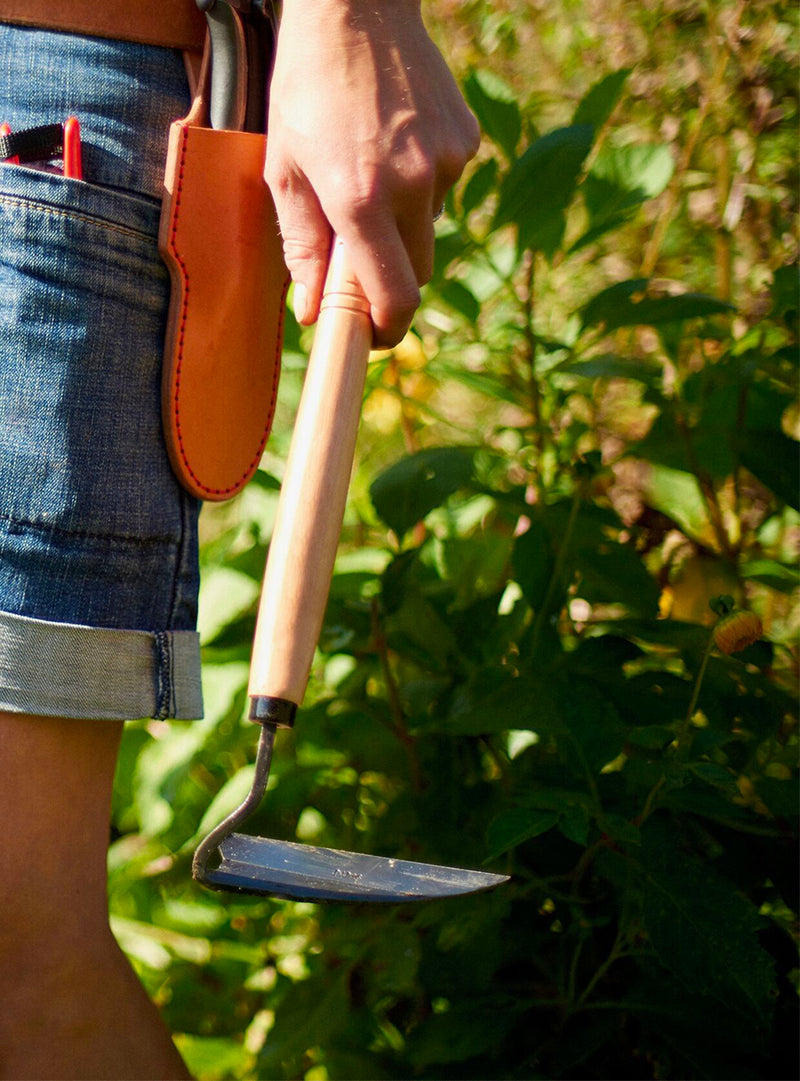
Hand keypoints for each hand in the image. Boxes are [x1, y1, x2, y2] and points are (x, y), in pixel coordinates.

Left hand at [264, 0, 479, 346]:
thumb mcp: (285, 170)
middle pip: (419, 272)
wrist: (355, 8)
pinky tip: (395, 143)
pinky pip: (445, 188)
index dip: (388, 329)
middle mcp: (414, 185)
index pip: (396, 296)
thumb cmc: (306, 88)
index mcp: (361, 198)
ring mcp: (448, 161)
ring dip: (403, 221)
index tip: (374, 336)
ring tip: (370, 167)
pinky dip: (421, 183)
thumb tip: (312, 311)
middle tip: (359, 251)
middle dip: (391, 276)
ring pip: (430, 227)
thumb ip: (302, 248)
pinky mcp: (467, 140)